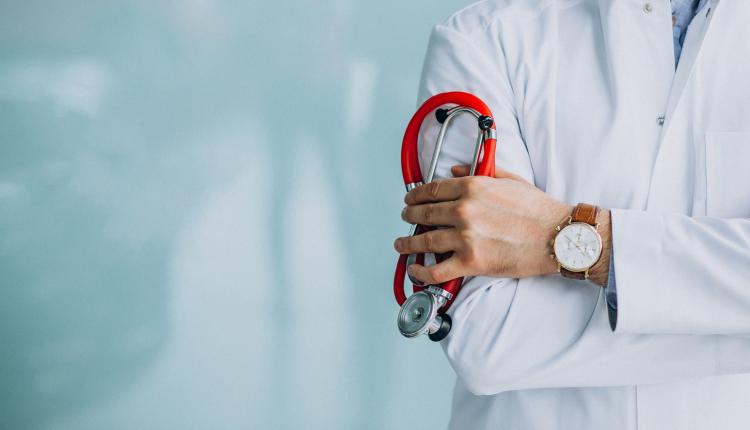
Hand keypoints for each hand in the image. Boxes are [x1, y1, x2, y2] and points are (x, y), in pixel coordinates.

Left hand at [394, 165, 573, 283]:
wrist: (557, 237)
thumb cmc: (538, 210)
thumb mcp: (510, 180)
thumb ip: (481, 172)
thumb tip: (456, 170)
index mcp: (472, 188)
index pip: (433, 190)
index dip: (416, 195)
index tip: (410, 199)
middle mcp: (464, 211)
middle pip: (424, 213)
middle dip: (410, 215)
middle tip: (405, 218)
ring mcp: (465, 238)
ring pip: (424, 241)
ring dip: (408, 243)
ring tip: (401, 244)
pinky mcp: (471, 262)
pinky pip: (437, 270)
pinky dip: (421, 272)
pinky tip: (415, 270)